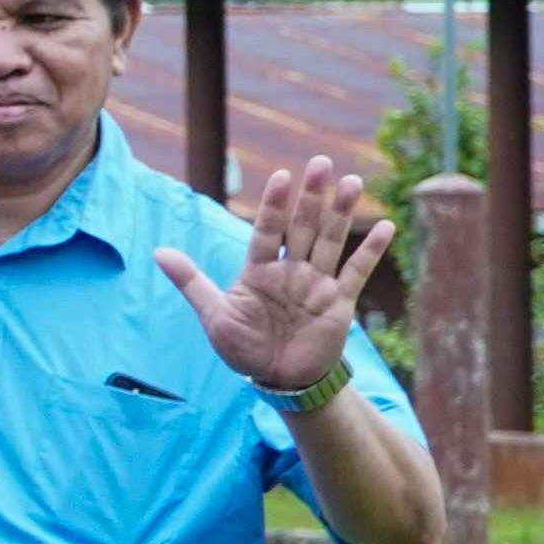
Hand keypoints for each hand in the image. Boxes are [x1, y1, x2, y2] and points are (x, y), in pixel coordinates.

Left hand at [156, 155, 392, 397]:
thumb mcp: (214, 316)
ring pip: (330, 240)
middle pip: (302, 226)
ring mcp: (316, 283)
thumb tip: (157, 252)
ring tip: (351, 181)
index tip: (281, 177)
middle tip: (321, 162)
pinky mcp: (339, 302)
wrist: (278, 381)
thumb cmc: (244, 348)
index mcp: (259, 270)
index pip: (267, 230)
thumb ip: (191, 282)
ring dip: (341, 212)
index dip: (273, 205)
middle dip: (312, 196)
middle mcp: (290, 270)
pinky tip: (386, 226)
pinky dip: (371, 250)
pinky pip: (357, 272)